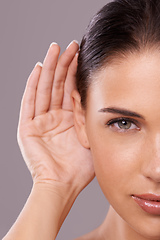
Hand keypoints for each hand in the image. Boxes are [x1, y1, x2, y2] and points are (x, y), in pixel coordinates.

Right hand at [17, 41, 94, 192]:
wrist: (62, 185)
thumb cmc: (79, 167)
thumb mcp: (90, 137)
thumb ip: (91, 117)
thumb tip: (99, 95)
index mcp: (69, 119)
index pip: (71, 89)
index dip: (76, 72)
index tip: (82, 55)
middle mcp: (54, 117)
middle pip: (58, 85)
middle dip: (64, 65)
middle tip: (70, 45)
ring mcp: (39, 121)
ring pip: (44, 89)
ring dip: (50, 69)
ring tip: (55, 49)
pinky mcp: (27, 127)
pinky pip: (29, 102)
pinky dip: (32, 85)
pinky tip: (39, 69)